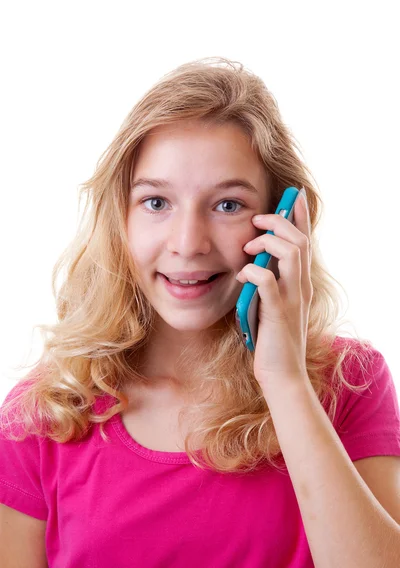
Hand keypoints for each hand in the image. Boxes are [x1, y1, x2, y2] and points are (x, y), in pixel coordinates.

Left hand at [235, 189, 312, 388]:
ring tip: (248, 246)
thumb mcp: (272, 305)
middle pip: (300, 240)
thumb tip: (252, 263)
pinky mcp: (279, 312)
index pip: (305, 242)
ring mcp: (293, 299)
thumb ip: (268, 283)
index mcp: (301, 283)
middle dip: (279, 222)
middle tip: (257, 222)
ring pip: (291, 253)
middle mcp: (301, 287)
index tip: (292, 197)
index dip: (300, 217)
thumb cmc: (272, 340)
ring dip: (268, 243)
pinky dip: (253, 272)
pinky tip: (241, 276)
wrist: (282, 375)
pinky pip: (269, 281)